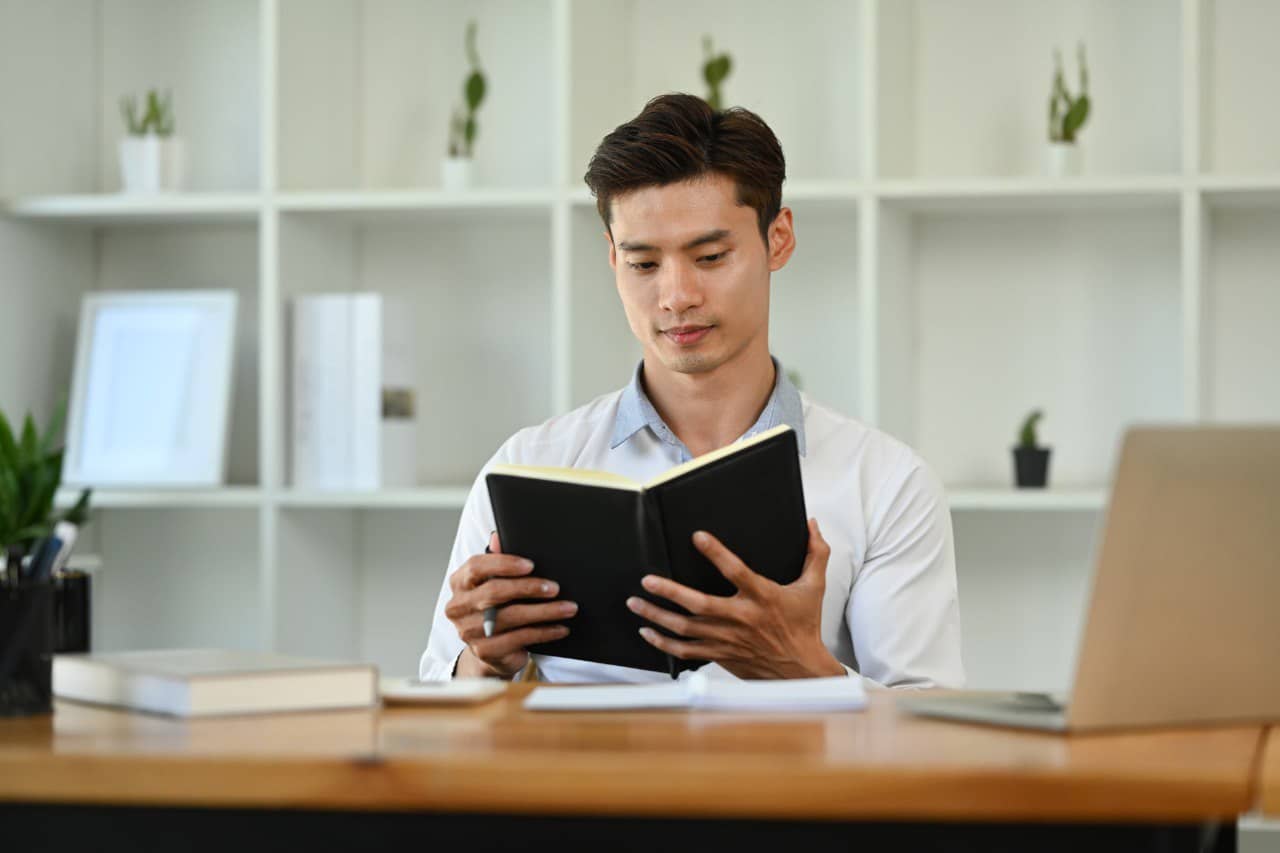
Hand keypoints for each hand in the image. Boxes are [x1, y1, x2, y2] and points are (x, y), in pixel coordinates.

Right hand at [446, 531, 575, 678]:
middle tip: (555, 587)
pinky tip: (560, 627)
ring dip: (544, 612)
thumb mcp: (496, 581)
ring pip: (510, 617)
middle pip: (494, 592)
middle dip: (529, 588)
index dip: (504, 564)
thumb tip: (498, 536)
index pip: (477, 567)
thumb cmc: (496, 606)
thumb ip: (497, 559)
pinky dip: (544, 632)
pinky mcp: (484, 651)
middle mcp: (458, 606)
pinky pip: (519, 638)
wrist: (491, 649)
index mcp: (459, 582)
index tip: (531, 565)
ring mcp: (468, 631)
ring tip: (568, 608)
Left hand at [626, 518, 844, 678]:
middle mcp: (741, 618)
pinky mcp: (720, 655)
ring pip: (685, 628)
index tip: (697, 537)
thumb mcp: (814, 587)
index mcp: (762, 597)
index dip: (716, 553)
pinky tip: (648, 632)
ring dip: (657, 616)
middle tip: (647, 579)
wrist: (801, 670)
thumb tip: (812, 525)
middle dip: (669, 591)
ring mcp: (727, 639)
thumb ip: (815, 553)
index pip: (736, 571)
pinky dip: (663, 642)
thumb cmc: (804, 627)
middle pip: (698, 604)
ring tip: (636, 602)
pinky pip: (685, 651)